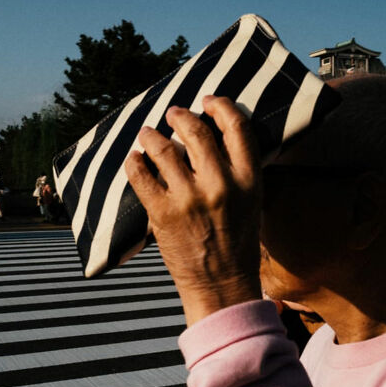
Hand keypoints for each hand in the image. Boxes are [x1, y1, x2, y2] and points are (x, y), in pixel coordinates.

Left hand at [124, 95, 262, 326]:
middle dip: (180, 116)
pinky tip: (134, 159)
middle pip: (196, 131)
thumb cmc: (237, 244)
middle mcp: (220, 185)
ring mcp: (189, 198)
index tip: (208, 100)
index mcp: (248, 180)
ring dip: (151, 136)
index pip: (237, 127)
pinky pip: (141, 175)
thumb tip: (211, 137)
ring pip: (163, 148)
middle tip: (172, 113)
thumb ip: (236, 170)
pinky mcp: (162, 214)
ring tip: (146, 134)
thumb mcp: (251, 203)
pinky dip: (134, 162)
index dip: (220, 106)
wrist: (221, 286)